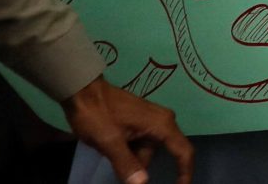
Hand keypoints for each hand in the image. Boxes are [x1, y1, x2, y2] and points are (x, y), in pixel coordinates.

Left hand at [63, 78, 191, 183]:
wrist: (82, 91)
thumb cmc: (97, 114)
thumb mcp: (109, 141)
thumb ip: (126, 163)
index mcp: (162, 124)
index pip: (184, 152)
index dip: (186, 174)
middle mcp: (162, 121)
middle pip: (160, 154)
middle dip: (143, 169)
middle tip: (124, 176)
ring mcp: (150, 121)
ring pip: (146, 150)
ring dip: (130, 160)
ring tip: (108, 155)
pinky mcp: (139, 122)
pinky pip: (139, 144)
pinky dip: (127, 153)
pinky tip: (110, 152)